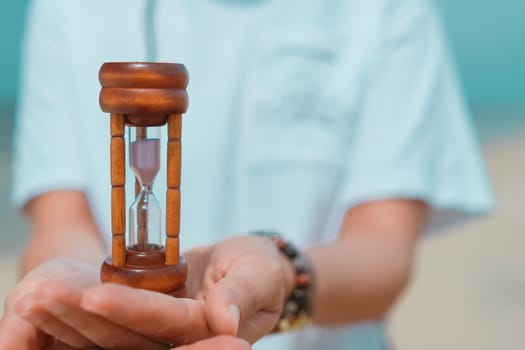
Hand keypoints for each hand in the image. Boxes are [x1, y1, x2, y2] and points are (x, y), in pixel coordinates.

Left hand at [11, 236, 291, 347]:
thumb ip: (242, 296)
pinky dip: (83, 308)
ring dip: (74, 316)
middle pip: (126, 333)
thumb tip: (224, 319)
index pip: (164, 324)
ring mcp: (160, 328)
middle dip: (85, 316)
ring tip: (38, 298)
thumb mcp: (259, 275)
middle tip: (44, 297)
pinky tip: (55, 296)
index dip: (130, 310)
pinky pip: (113, 315)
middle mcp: (178, 337)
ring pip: (112, 328)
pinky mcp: (149, 315)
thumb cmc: (262, 269)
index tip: (93, 294)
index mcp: (207, 330)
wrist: (252, 266)